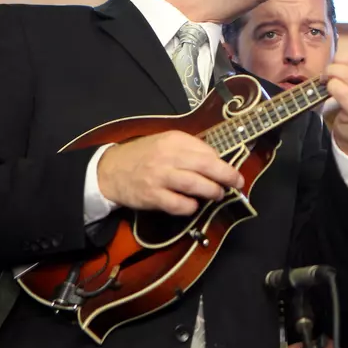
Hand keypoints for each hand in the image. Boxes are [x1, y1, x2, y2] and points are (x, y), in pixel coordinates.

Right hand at [97, 131, 243, 214]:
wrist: (109, 170)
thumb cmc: (144, 156)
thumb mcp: (165, 142)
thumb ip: (189, 148)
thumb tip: (217, 160)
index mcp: (174, 140)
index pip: (207, 150)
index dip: (222, 162)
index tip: (230, 169)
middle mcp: (168, 157)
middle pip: (207, 166)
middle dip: (227, 175)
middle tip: (238, 183)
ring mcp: (159, 177)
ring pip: (196, 185)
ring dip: (212, 191)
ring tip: (218, 194)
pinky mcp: (152, 196)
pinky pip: (178, 204)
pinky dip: (191, 207)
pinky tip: (193, 205)